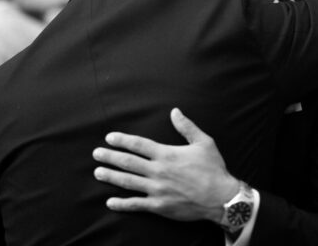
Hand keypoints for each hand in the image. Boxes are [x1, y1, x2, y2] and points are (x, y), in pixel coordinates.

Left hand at [93, 108, 238, 222]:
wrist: (221, 198)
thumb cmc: (213, 169)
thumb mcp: (204, 142)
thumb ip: (187, 127)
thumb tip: (175, 111)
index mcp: (166, 154)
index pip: (138, 145)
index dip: (122, 140)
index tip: (109, 137)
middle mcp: (158, 171)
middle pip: (128, 162)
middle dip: (110, 157)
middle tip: (96, 154)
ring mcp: (157, 190)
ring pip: (128, 182)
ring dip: (111, 177)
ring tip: (97, 173)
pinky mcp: (159, 206)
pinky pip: (136, 205)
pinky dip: (122, 204)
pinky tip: (110, 202)